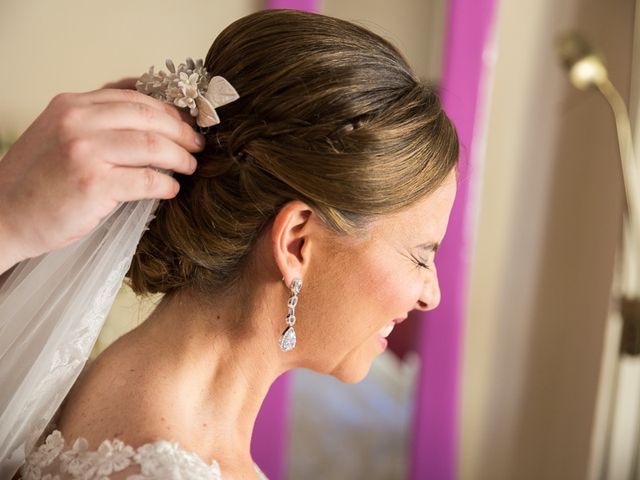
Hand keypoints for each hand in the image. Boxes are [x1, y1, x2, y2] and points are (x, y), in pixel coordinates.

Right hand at [0, 78, 204, 267]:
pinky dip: (166, 184)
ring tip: (190, 166)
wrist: (2, 215)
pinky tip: (171, 190)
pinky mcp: (93, 183)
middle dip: (182, 131)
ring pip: (154, 145)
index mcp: (71, 105)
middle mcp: (77, 121)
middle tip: (197, 145)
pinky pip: (146, 179)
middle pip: (150, 116)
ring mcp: (85, 151)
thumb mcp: (59, 134)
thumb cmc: (37, 181)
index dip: (169, 110)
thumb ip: (96, 121)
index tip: (186, 122)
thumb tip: (148, 116)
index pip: (134, 96)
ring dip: (181, 157)